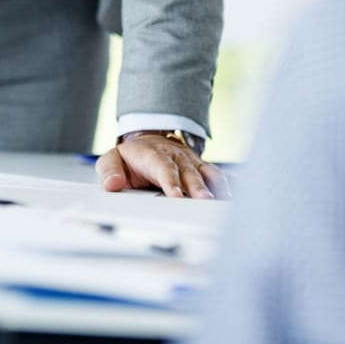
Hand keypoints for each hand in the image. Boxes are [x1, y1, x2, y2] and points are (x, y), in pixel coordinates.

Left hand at [94, 131, 227, 199]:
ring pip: (206, 174)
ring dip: (215, 188)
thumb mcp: (112, 159)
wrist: (148, 141)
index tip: (175, 195)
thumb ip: (109, 171)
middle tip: (204, 202)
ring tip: (222, 202)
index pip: (163, 168)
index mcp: (153, 155)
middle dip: (197, 188)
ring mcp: (190, 163)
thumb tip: (112, 185)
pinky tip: (235, 196)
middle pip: (188, 173)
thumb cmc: (131, 157)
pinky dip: (227, 185)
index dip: (170, 181)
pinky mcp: (201, 169)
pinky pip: (216, 176)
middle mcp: (176, 157)